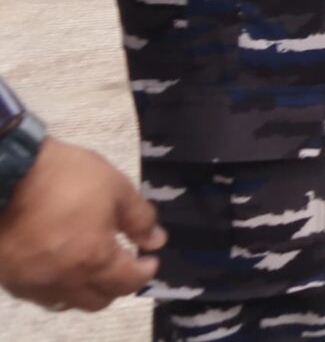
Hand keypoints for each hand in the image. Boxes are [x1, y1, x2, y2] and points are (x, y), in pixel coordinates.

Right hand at [0, 138, 163, 312]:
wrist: (4, 175)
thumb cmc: (65, 177)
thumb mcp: (115, 187)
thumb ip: (140, 218)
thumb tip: (156, 241)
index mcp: (93, 260)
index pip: (127, 283)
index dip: (144, 272)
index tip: (149, 259)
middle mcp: (62, 281)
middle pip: (98, 300)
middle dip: (117, 285)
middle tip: (123, 262)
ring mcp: (32, 284)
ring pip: (68, 302)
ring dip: (87, 289)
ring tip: (93, 265)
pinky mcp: (9, 279)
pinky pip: (40, 295)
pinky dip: (58, 287)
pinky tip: (62, 267)